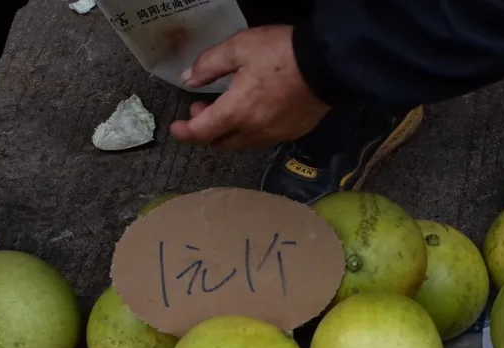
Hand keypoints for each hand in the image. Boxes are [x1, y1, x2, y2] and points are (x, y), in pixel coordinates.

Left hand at [170, 25, 329, 151]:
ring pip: (243, 143)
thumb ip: (209, 65)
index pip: (202, 132)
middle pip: (221, 144)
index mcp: (236, 112)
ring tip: (229, 109)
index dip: (184, 133)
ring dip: (229, 131)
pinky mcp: (292, 134)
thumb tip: (189, 80)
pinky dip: (251, 130)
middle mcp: (253, 132)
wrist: (327, 65)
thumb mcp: (239, 47)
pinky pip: (263, 139)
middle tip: (203, 109)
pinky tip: (255, 112)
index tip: (176, 128)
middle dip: (206, 131)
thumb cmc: (281, 54)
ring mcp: (274, 135)